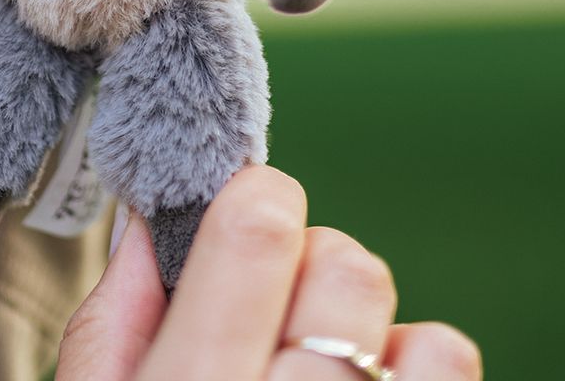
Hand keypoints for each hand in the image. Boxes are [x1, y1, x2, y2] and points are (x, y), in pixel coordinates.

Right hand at [56, 166, 481, 380]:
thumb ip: (111, 318)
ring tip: (325, 365)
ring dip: (370, 329)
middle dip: (311, 265)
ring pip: (426, 333)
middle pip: (349, 265)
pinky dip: (418, 372)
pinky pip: (452, 371)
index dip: (254, 201)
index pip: (262, 224)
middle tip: (273, 310)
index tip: (242, 221)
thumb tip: (151, 216)